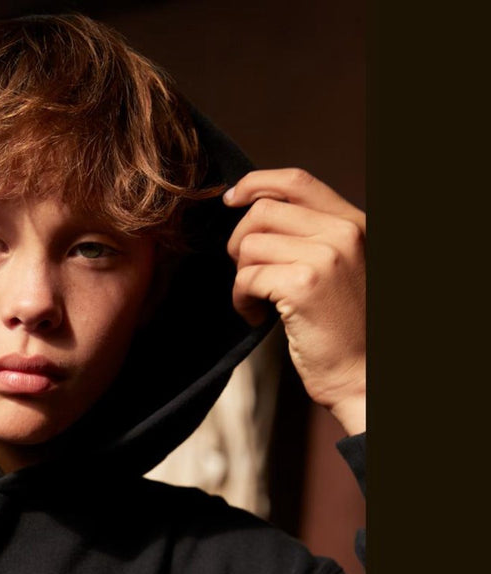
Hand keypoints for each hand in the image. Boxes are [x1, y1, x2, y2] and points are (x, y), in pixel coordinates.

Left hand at [225, 169, 365, 434]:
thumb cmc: (341, 327)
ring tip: (257, 301)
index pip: (296, 180)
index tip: (231, 198)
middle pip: (263, 211)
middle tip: (246, 274)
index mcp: (353, 222)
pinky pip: (247, 277)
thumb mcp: (336, 268)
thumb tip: (254, 212)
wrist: (361, 373)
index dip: (256, 183)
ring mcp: (326, 256)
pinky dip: (241, 300)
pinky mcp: (304, 284)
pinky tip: (258, 317)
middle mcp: (343, 232)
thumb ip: (309, 237)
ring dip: (241, 277)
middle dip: (239, 242)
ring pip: (249, 245)